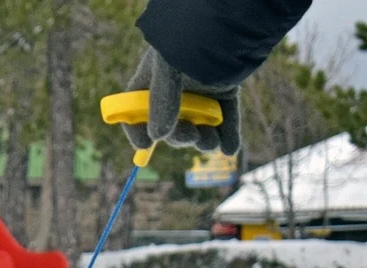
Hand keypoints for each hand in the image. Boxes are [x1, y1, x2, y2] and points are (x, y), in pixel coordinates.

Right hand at [121, 47, 241, 155]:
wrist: (226, 19)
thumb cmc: (188, 39)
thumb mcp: (167, 69)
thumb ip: (160, 103)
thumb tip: (156, 138)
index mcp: (151, 81)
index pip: (136, 112)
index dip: (137, 130)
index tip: (144, 145)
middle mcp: (174, 89)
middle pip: (171, 125)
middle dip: (179, 136)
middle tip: (190, 136)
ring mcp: (201, 92)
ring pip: (199, 125)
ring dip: (203, 140)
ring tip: (210, 142)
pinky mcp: (226, 91)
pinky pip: (225, 119)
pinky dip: (228, 135)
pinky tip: (229, 148)